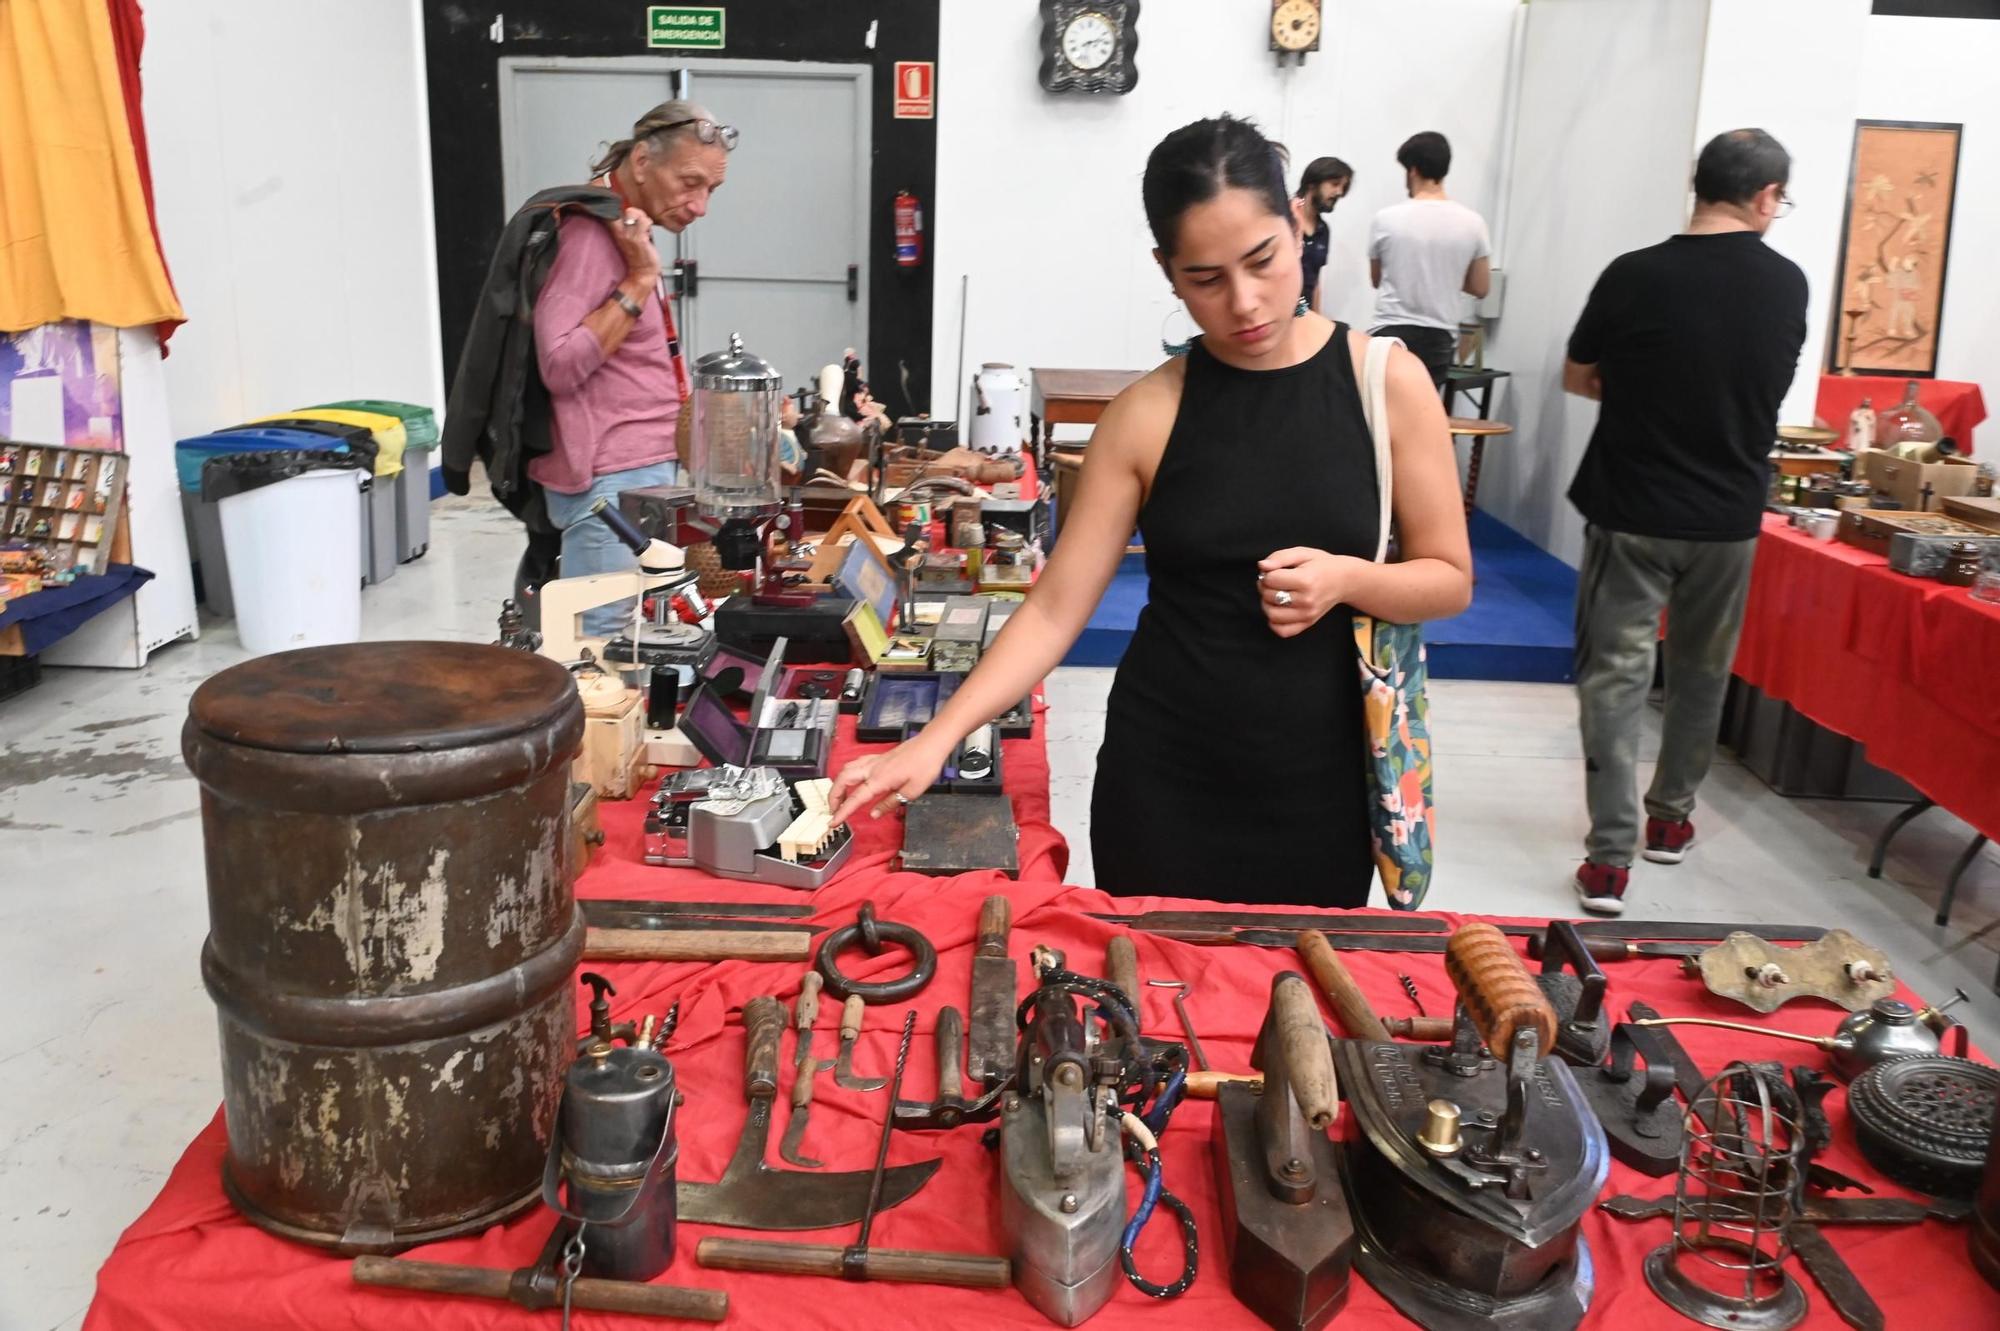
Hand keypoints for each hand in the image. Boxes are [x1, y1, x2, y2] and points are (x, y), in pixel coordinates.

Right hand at [610, 207, 661, 284]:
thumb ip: (628, 224)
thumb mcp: (628, 237)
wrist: (642, 272)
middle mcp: (619, 232)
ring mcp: (628, 235)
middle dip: (633, 211)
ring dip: (642, 217)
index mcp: (615, 231)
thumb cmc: (637, 255)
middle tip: (640, 220)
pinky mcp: (639, 239)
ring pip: (632, 212)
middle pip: (621, 209)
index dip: (617, 205)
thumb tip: (633, 211)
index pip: (609, 212)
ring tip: (645, 226)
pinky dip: (649, 223)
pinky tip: (649, 231)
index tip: (625, 210)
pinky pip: (644, 221)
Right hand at [828, 735, 949, 825]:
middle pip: (842, 780)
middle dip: (833, 797)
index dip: (842, 812)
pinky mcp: (878, 757)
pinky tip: (851, 778)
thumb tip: (874, 813)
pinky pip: (855, 763)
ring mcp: (874, 761)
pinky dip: (847, 773)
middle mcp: (872, 769)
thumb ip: (890, 803)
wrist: (931, 744)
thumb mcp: (911, 792)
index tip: (833, 822)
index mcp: (879, 780)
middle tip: (833, 811)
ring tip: (840, 798)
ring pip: (846, 770)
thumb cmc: (925, 766)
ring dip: (838, 784)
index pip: (855, 799)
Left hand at [1256, 546, 1363, 637]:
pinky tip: (1279, 609)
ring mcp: (1308, 614)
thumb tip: (1262, 566)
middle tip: (1273, 581)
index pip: (1271, 580)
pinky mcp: (1308, 623)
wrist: (1344, 580)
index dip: (1267, 573)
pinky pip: (1283, 631)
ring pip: (1272, 615)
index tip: (1275, 571)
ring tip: (1274, 594)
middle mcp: (1307, 600)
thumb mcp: (1302, 553)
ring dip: (1267, 604)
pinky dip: (1275, 622)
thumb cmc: (1321, 564)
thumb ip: (1280, 557)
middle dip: (1265, 587)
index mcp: (1306, 580)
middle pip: (1269, 596)